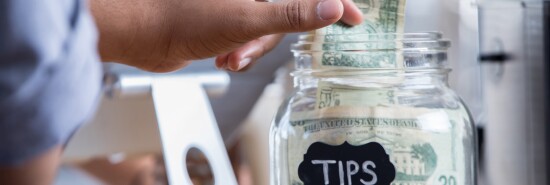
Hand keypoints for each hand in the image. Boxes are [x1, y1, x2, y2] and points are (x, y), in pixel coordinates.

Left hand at [92, 0, 362, 71]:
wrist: (141, 31)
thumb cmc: (183, 16)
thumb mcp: (249, 18)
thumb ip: (293, 13)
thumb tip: (331, 8)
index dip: (332, 2)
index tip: (353, 18)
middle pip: (286, 11)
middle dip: (269, 38)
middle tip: (247, 51)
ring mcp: (237, 1)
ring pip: (267, 27)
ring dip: (252, 49)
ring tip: (229, 58)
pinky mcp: (225, 16)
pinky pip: (249, 35)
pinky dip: (241, 50)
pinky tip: (223, 58)